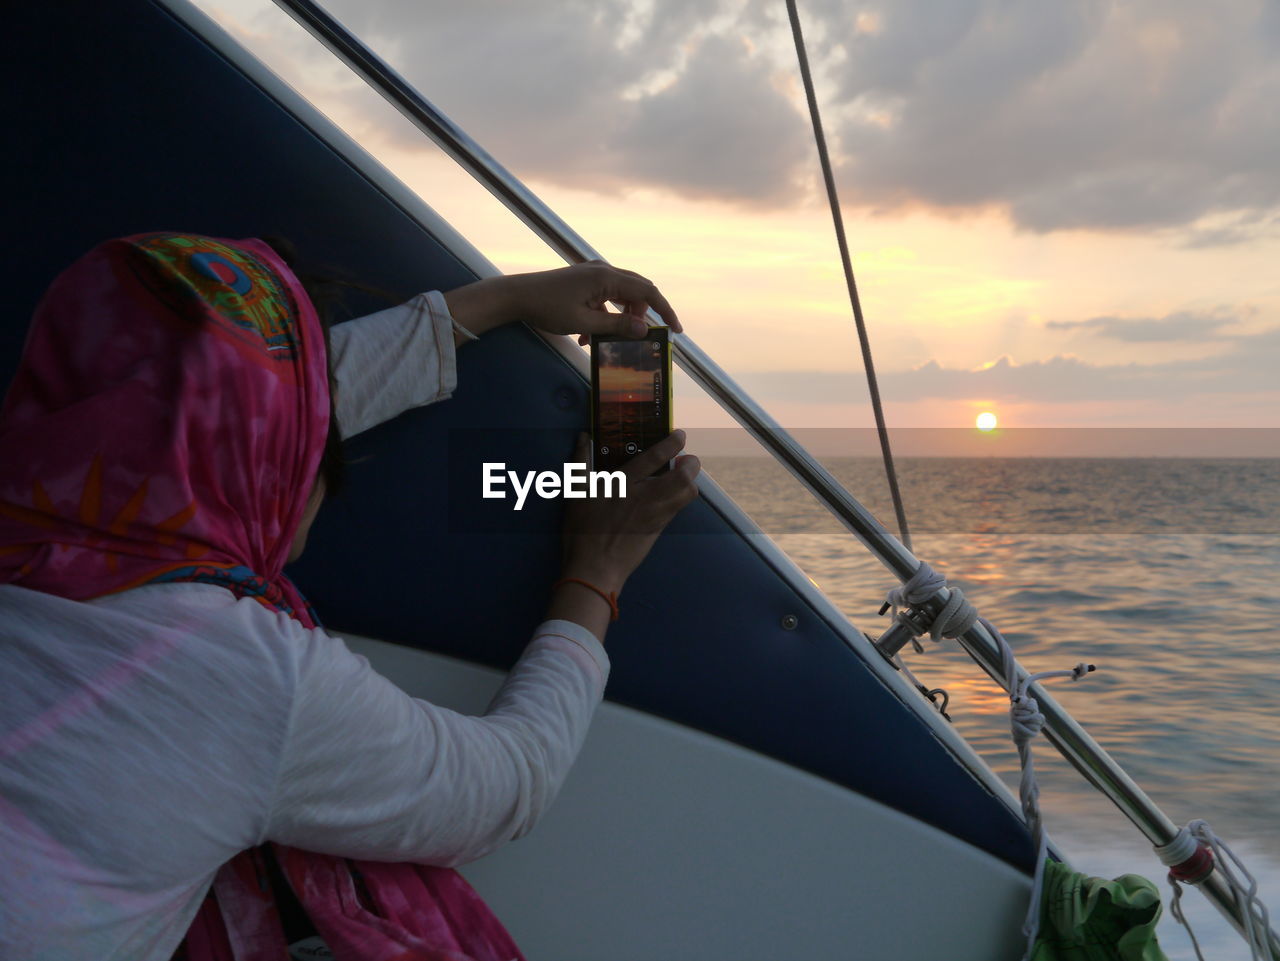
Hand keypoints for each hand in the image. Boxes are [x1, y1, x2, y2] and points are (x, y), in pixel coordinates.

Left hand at [444, 262, 680, 346]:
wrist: (517, 296)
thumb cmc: (547, 308)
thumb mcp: (584, 322)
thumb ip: (616, 327)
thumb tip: (645, 330)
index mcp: (607, 277)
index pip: (647, 291)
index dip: (664, 310)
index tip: (675, 329)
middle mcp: (603, 270)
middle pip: (637, 292)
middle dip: (641, 317)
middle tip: (642, 339)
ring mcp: (593, 273)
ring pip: (620, 297)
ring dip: (619, 320)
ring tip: (609, 341)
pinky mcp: (584, 281)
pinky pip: (604, 299)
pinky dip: (604, 317)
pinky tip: (589, 338)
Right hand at [559, 429, 699, 595]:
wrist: (595, 567)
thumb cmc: (582, 529)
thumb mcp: (576, 493)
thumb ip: (580, 462)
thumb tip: (582, 437)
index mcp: (624, 484)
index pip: (654, 458)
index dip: (671, 444)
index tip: (679, 435)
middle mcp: (645, 498)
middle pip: (683, 478)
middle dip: (692, 465)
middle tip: (687, 459)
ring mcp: (655, 516)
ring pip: (686, 495)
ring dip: (690, 482)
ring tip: (683, 477)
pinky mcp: (658, 530)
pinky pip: (676, 510)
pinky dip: (679, 499)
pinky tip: (669, 496)